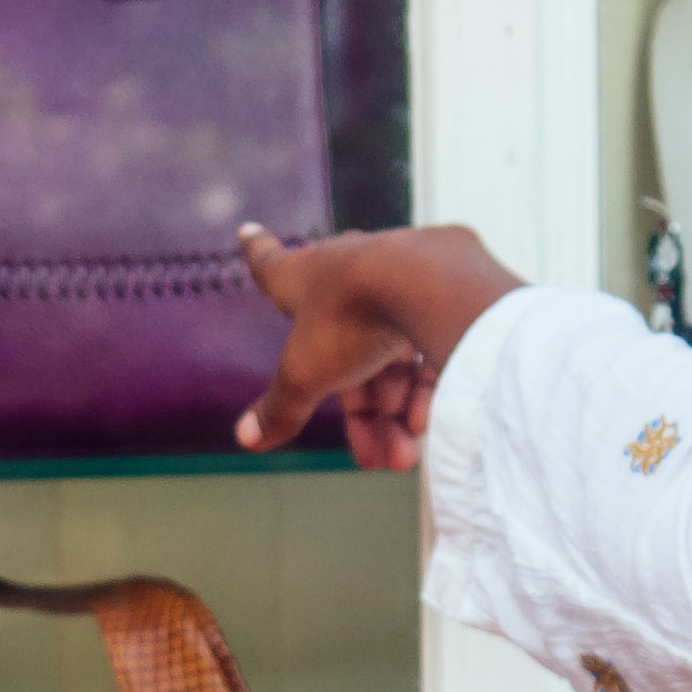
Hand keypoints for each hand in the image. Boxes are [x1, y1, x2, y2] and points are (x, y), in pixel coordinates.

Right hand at [234, 223, 524, 469]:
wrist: (430, 282)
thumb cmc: (353, 314)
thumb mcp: (306, 373)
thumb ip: (280, 407)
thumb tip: (245, 438)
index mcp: (305, 276)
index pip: (270, 264)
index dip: (257, 252)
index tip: (247, 231)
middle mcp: (351, 268)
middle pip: (346, 348)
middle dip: (360, 411)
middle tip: (368, 459)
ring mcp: (400, 275)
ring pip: (392, 357)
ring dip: (394, 414)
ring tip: (401, 460)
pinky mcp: (445, 290)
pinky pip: (428, 346)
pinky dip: (424, 389)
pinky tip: (426, 428)